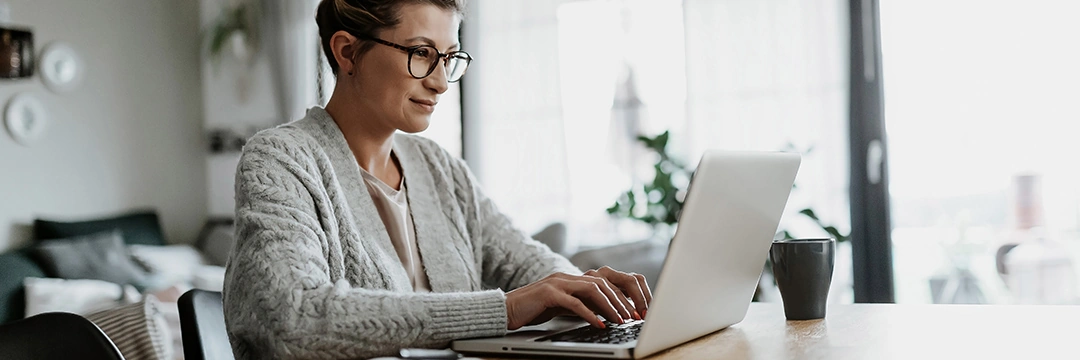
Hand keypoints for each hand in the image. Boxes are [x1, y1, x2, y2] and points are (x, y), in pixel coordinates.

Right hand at [505, 267, 652, 329]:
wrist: (506, 310)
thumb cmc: (533, 310)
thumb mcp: (562, 306)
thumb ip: (580, 306)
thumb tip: (603, 315)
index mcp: (570, 278)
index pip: (603, 282)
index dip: (620, 296)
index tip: (632, 311)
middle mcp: (566, 276)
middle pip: (602, 283)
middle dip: (620, 300)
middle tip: (631, 316)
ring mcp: (557, 283)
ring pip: (592, 290)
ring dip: (609, 306)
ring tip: (620, 320)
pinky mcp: (548, 293)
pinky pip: (575, 303)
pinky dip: (590, 314)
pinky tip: (599, 324)